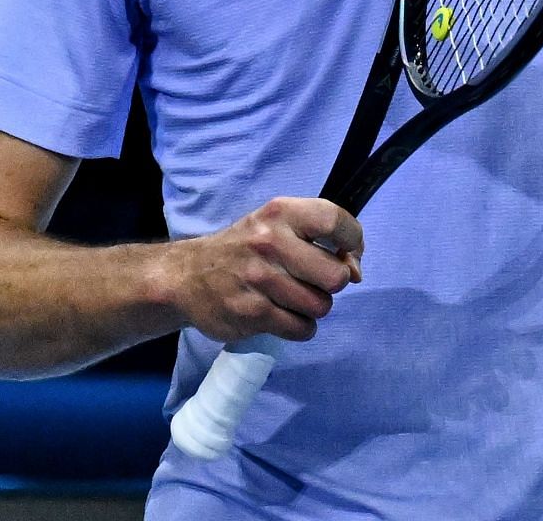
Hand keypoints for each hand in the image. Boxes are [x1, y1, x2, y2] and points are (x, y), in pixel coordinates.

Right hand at [167, 197, 363, 343]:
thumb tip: (356, 271)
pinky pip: (302, 328)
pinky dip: (299, 326)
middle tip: (312, 281)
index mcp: (279, 213)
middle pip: (336, 276)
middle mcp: (269, 242)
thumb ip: (318, 239)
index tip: (346, 253)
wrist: (186, 277)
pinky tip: (281, 314)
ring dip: (312, 307)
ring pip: (320, 306)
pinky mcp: (252, 313)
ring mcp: (259, 280)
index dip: (352, 241)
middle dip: (331, 284)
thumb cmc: (244, 249)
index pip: (334, 221)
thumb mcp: (276, 226)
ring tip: (291, 297)